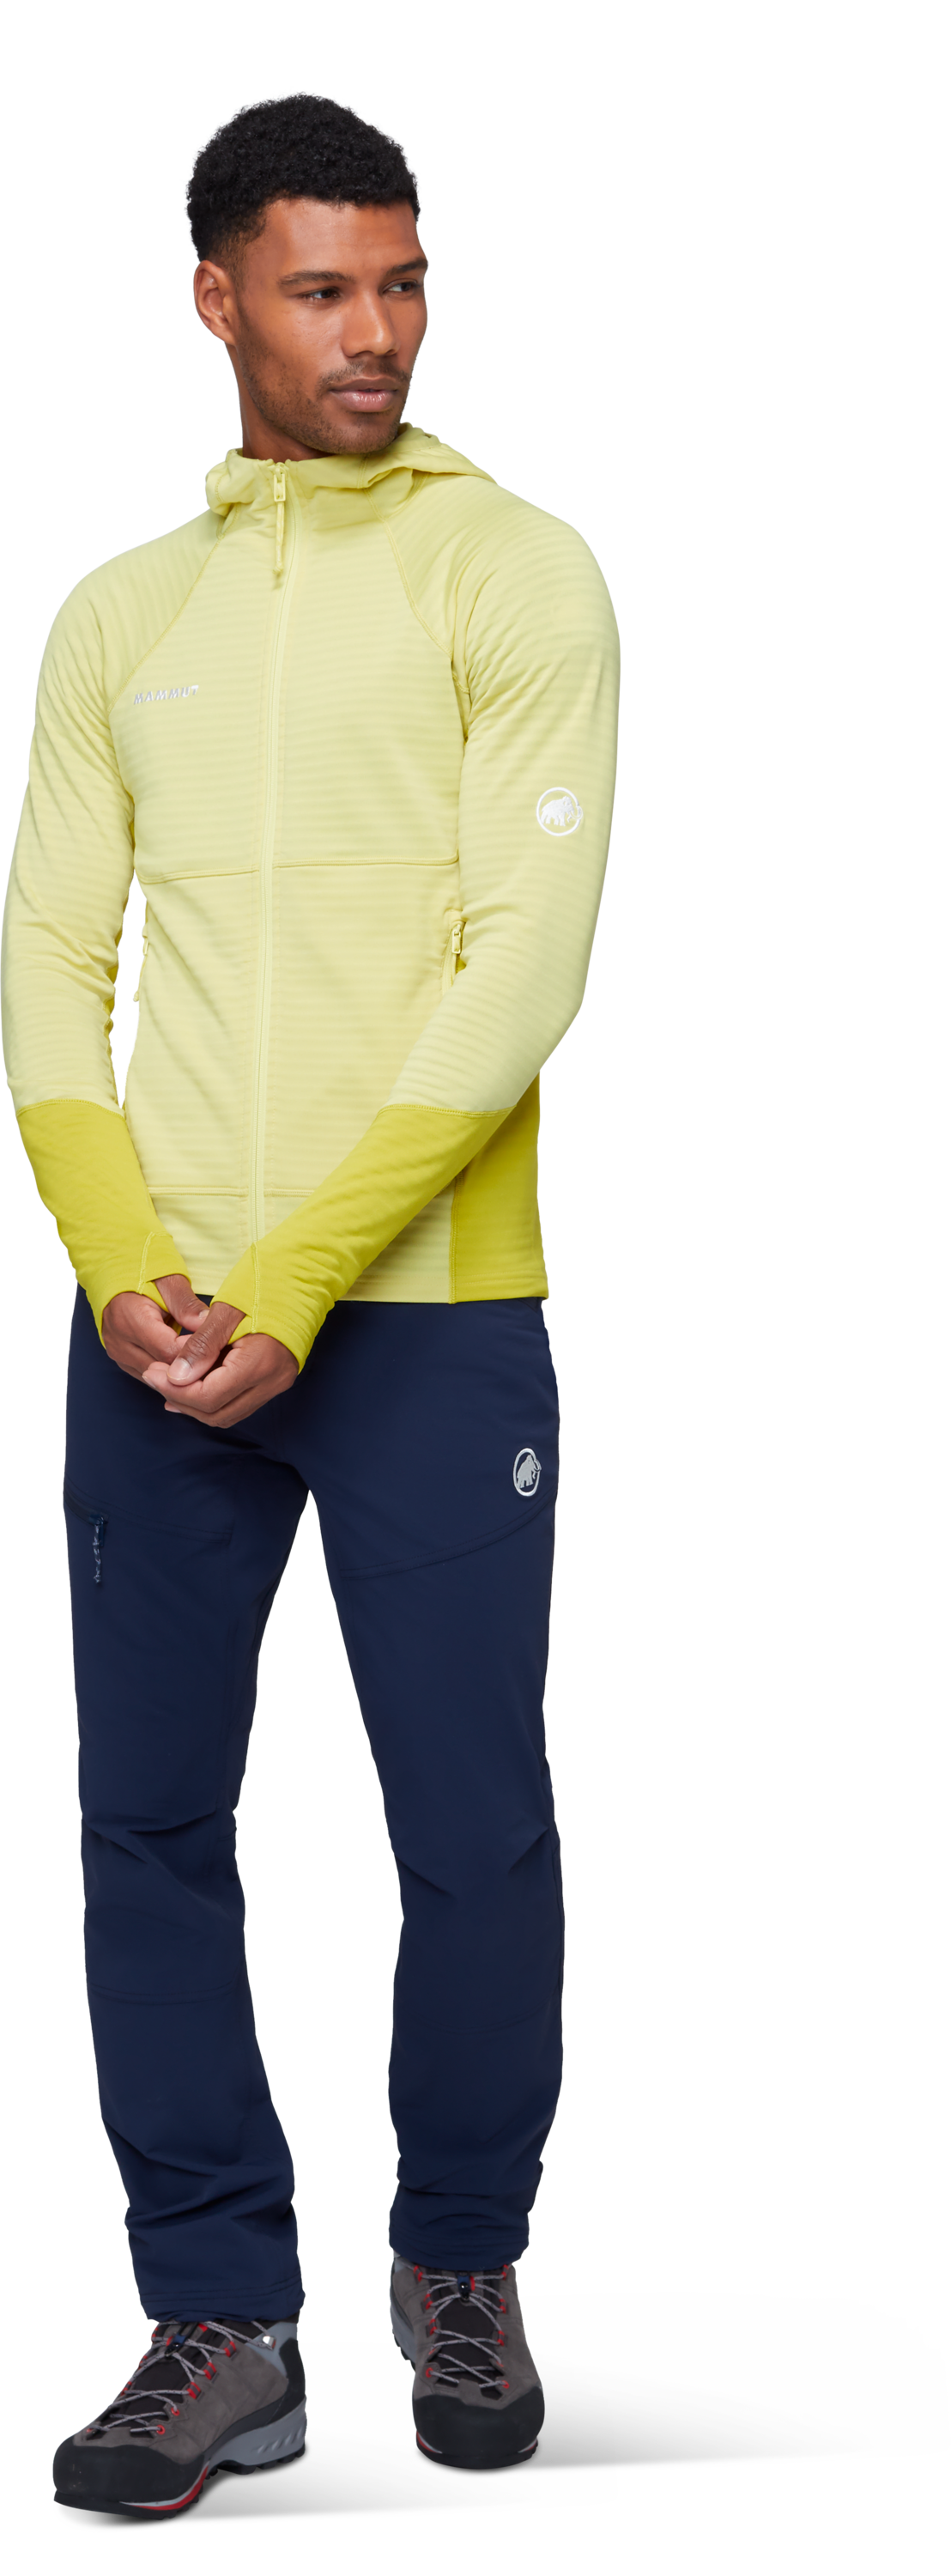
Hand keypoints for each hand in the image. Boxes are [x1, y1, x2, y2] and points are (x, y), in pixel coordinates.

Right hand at [102, 1274, 210, 1380]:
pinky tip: (187, 1360)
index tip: (215, 1342)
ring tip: (204, 1356)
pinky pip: (151, 1375)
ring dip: (181, 1371)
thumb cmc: (142, 1270)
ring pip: (158, 1378)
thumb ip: (187, 1305)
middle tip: (216, 1352)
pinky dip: (170, 1372)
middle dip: (192, 1364)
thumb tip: (208, 1324)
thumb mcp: (169, 1280)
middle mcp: (120, 1342)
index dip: (196, 1350)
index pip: (169, 1351)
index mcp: (129, 1319)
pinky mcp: (122, 1360)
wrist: (112, 1270)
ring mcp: (119, 1354)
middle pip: (163, 1369)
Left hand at [141, 1296, 297, 1427]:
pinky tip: (193, 1382)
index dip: (175, 1389)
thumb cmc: (268, 1282)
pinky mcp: (276, 1379)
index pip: (209, 1397)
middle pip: (217, 1413)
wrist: (305, 1277)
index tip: (152, 1371)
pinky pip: (239, 1402)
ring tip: (169, 1381)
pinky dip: (213, 1397)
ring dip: (196, 1402)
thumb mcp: (227, 1309)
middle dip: (182, 1399)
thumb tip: (175, 1378)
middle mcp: (272, 1381)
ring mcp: (277, 1383)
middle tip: (155, 1376)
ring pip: (228, 1413)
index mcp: (260, 1362)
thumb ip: (201, 1346)